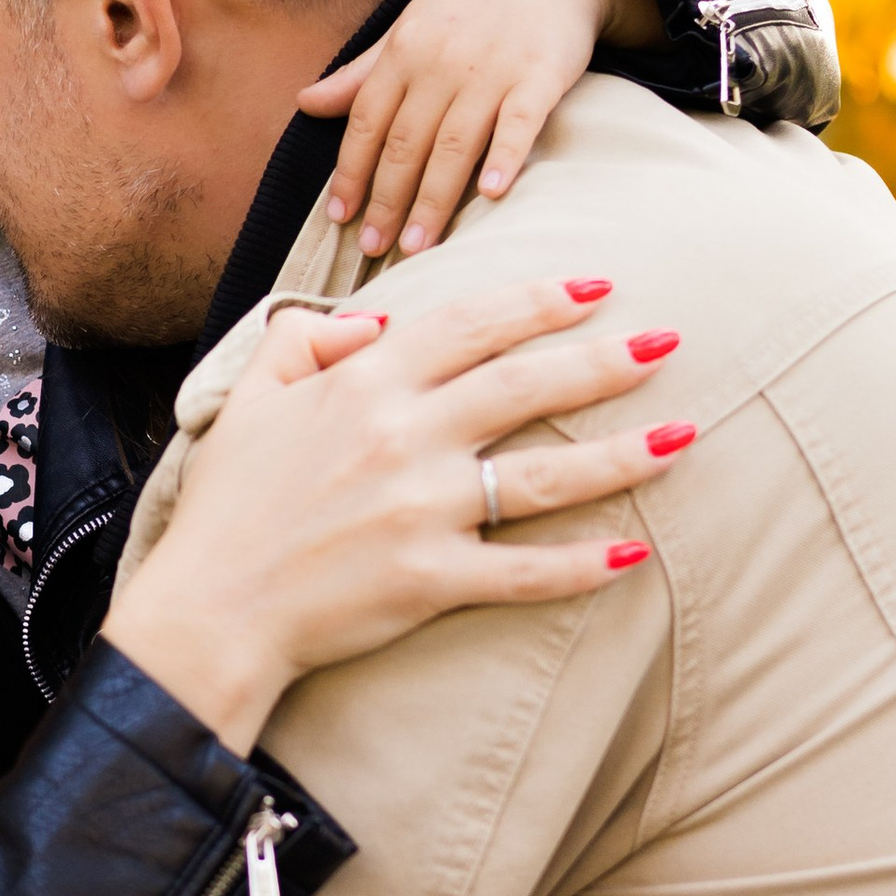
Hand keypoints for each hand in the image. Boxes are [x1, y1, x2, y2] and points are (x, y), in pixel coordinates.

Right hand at [104, 276, 685, 754]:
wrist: (211, 608)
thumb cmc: (230, 505)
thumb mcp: (248, 398)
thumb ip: (303, 340)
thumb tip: (367, 324)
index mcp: (365, 385)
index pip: (471, 325)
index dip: (540, 301)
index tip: (597, 287)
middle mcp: (404, 437)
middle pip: (526, 385)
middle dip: (606, 359)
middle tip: (670, 340)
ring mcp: (422, 511)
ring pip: (545, 474)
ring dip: (623, 453)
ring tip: (684, 435)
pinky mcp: (432, 580)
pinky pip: (524, 571)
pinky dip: (583, 565)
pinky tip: (635, 551)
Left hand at [299, 0, 659, 260]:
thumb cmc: (468, 8)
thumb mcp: (408, 30)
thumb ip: (361, 74)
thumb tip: (304, 104)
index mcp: (404, 53)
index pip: (367, 123)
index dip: (351, 173)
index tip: (340, 219)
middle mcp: (442, 63)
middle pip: (406, 142)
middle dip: (386, 199)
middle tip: (373, 250)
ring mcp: (492, 70)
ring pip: (455, 143)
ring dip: (434, 198)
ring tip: (416, 246)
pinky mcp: (541, 75)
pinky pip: (520, 122)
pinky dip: (505, 157)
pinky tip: (491, 195)